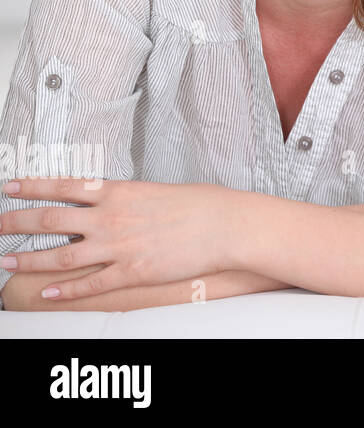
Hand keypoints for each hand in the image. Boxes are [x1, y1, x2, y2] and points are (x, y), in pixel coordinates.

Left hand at [0, 178, 236, 300]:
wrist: (225, 225)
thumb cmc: (201, 205)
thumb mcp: (157, 191)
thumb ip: (128, 199)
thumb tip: (113, 202)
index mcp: (118, 192)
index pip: (62, 187)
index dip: (31, 187)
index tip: (8, 187)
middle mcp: (110, 218)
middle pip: (49, 221)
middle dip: (15, 223)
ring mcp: (118, 246)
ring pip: (59, 256)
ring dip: (28, 260)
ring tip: (6, 263)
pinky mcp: (130, 272)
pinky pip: (89, 284)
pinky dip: (65, 291)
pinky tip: (48, 294)